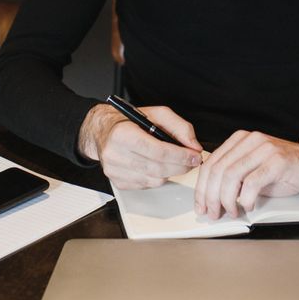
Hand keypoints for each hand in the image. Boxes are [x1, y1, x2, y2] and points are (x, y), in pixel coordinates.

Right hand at [78, 103, 201, 189]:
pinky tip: (157, 166)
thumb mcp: (156, 114)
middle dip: (181, 166)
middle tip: (192, 161)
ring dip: (170, 172)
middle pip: (157, 168)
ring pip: (154, 180)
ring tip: (175, 162)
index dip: (180, 156)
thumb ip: (179, 127)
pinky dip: (157, 178)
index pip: (157, 151)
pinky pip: (146, 186)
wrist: (103, 131)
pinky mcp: (117, 182)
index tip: (195, 156)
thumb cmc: (129, 121)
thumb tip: (194, 146)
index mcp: (123, 133)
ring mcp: (114, 171)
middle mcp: (115, 154)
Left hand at [193, 131, 298, 219]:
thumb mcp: (254, 171)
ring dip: (227, 199)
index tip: (201, 205)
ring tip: (231, 212)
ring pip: (231, 175)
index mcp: (240, 140)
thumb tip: (211, 197)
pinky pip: (252, 182)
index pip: (211, 163)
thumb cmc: (286, 171)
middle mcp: (250, 140)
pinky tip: (249, 206)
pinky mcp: (277, 161)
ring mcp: (264, 149)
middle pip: (218, 170)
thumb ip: (233, 178)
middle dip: (211, 196)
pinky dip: (246, 198)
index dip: (202, 188)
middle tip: (213, 213)